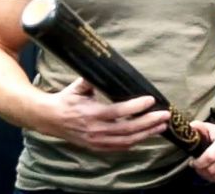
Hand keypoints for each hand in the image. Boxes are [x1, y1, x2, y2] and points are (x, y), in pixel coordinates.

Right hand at [35, 78, 170, 150]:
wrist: (49, 119)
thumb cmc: (66, 99)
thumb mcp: (77, 86)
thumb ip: (91, 79)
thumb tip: (106, 67)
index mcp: (91, 113)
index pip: (118, 111)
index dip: (136, 106)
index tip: (151, 99)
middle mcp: (95, 130)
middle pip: (128, 129)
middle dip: (149, 122)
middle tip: (165, 115)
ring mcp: (96, 141)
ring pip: (127, 141)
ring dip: (147, 134)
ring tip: (162, 126)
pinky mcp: (97, 147)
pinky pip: (120, 147)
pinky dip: (135, 142)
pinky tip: (147, 135)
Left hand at [189, 121, 214, 183]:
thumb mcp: (208, 128)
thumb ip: (197, 127)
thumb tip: (188, 129)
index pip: (210, 157)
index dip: (198, 163)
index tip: (193, 162)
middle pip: (214, 169)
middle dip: (202, 170)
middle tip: (199, 167)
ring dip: (209, 176)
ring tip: (206, 169)